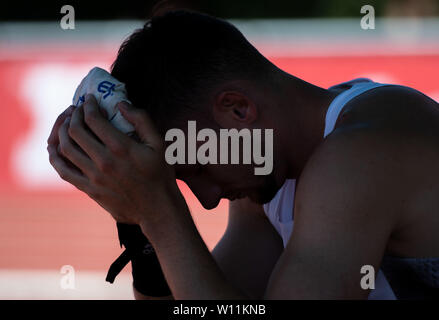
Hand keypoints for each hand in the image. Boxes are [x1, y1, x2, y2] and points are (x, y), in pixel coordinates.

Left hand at [47, 94, 182, 225]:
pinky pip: (63, 170)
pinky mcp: (89, 189)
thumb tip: (121, 104)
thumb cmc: (160, 174)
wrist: (157, 209)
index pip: (93, 119)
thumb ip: (141, 120)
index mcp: (121, 148)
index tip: (90, 100)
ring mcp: (94, 177)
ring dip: (62, 130)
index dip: (89, 105)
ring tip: (68, 123)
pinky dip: (55, 155)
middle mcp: (104, 161)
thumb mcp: (159, 144)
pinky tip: (57, 146)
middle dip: (74, 115)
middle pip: (75, 130)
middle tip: (79, 109)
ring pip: (65, 148)